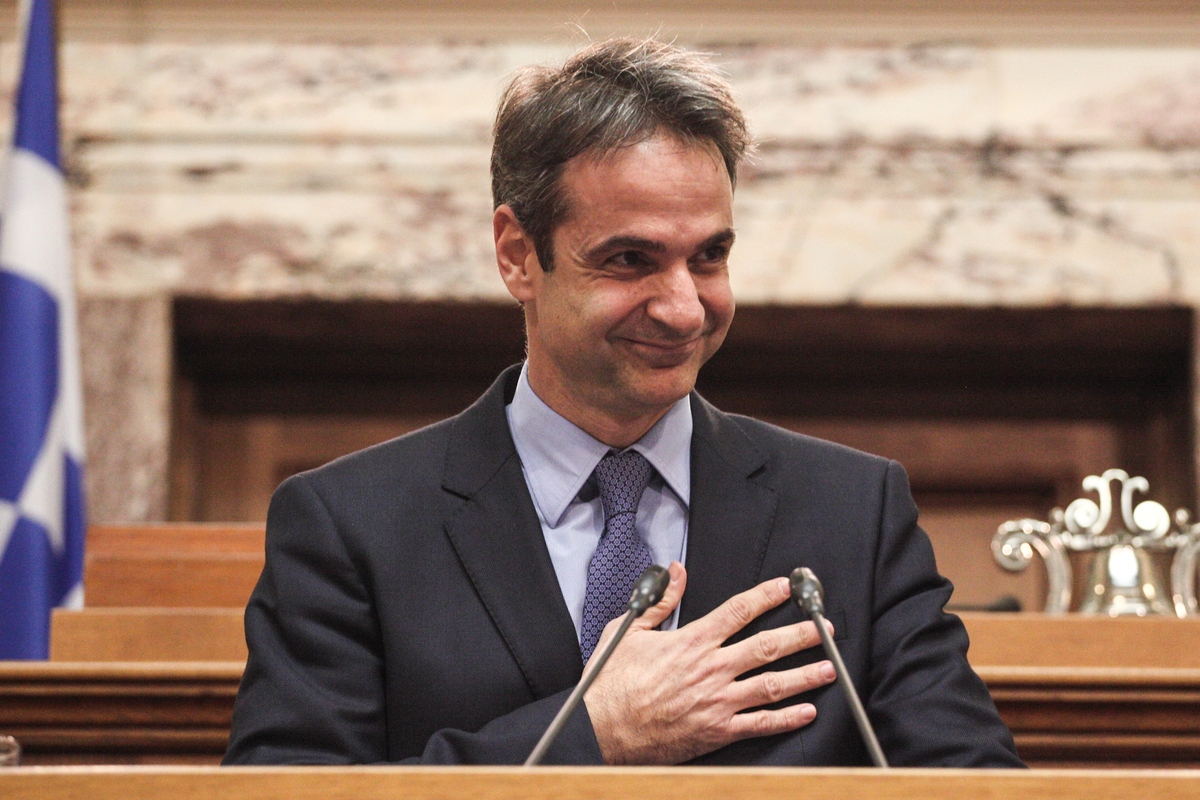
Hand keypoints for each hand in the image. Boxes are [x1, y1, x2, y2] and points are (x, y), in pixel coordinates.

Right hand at [582, 562, 835, 764]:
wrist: (603, 729)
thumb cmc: (612, 682)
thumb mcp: (629, 630)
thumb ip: (660, 602)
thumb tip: (677, 572)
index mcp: (691, 642)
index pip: (738, 611)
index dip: (766, 596)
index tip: (787, 588)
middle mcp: (710, 669)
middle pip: (766, 646)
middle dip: (800, 634)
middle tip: (823, 627)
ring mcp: (717, 702)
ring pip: (772, 685)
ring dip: (804, 675)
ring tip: (829, 668)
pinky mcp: (717, 731)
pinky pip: (760, 723)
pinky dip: (787, 718)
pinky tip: (807, 711)